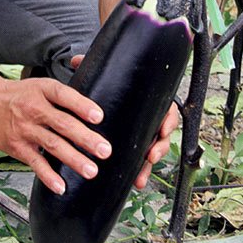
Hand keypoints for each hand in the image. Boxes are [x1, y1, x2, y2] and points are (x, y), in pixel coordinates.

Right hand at [0, 74, 111, 195]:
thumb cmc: (19, 94)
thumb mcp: (40, 85)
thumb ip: (63, 97)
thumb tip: (92, 111)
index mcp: (43, 90)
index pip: (64, 95)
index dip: (82, 105)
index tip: (98, 116)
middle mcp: (34, 109)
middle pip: (63, 123)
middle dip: (85, 138)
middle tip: (104, 150)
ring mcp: (25, 129)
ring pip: (53, 145)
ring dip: (73, 159)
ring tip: (91, 170)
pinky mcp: (17, 146)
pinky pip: (35, 163)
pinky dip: (48, 176)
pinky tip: (61, 186)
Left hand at [70, 54, 179, 189]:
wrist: (118, 93)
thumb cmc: (116, 84)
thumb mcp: (107, 75)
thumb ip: (93, 66)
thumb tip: (75, 59)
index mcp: (152, 101)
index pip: (167, 111)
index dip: (167, 121)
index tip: (163, 129)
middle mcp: (152, 119)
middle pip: (162, 135)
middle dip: (158, 149)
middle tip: (150, 157)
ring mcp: (144, 134)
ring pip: (153, 152)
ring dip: (147, 167)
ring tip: (139, 179)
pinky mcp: (135, 146)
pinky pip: (140, 161)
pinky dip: (138, 172)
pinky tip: (133, 183)